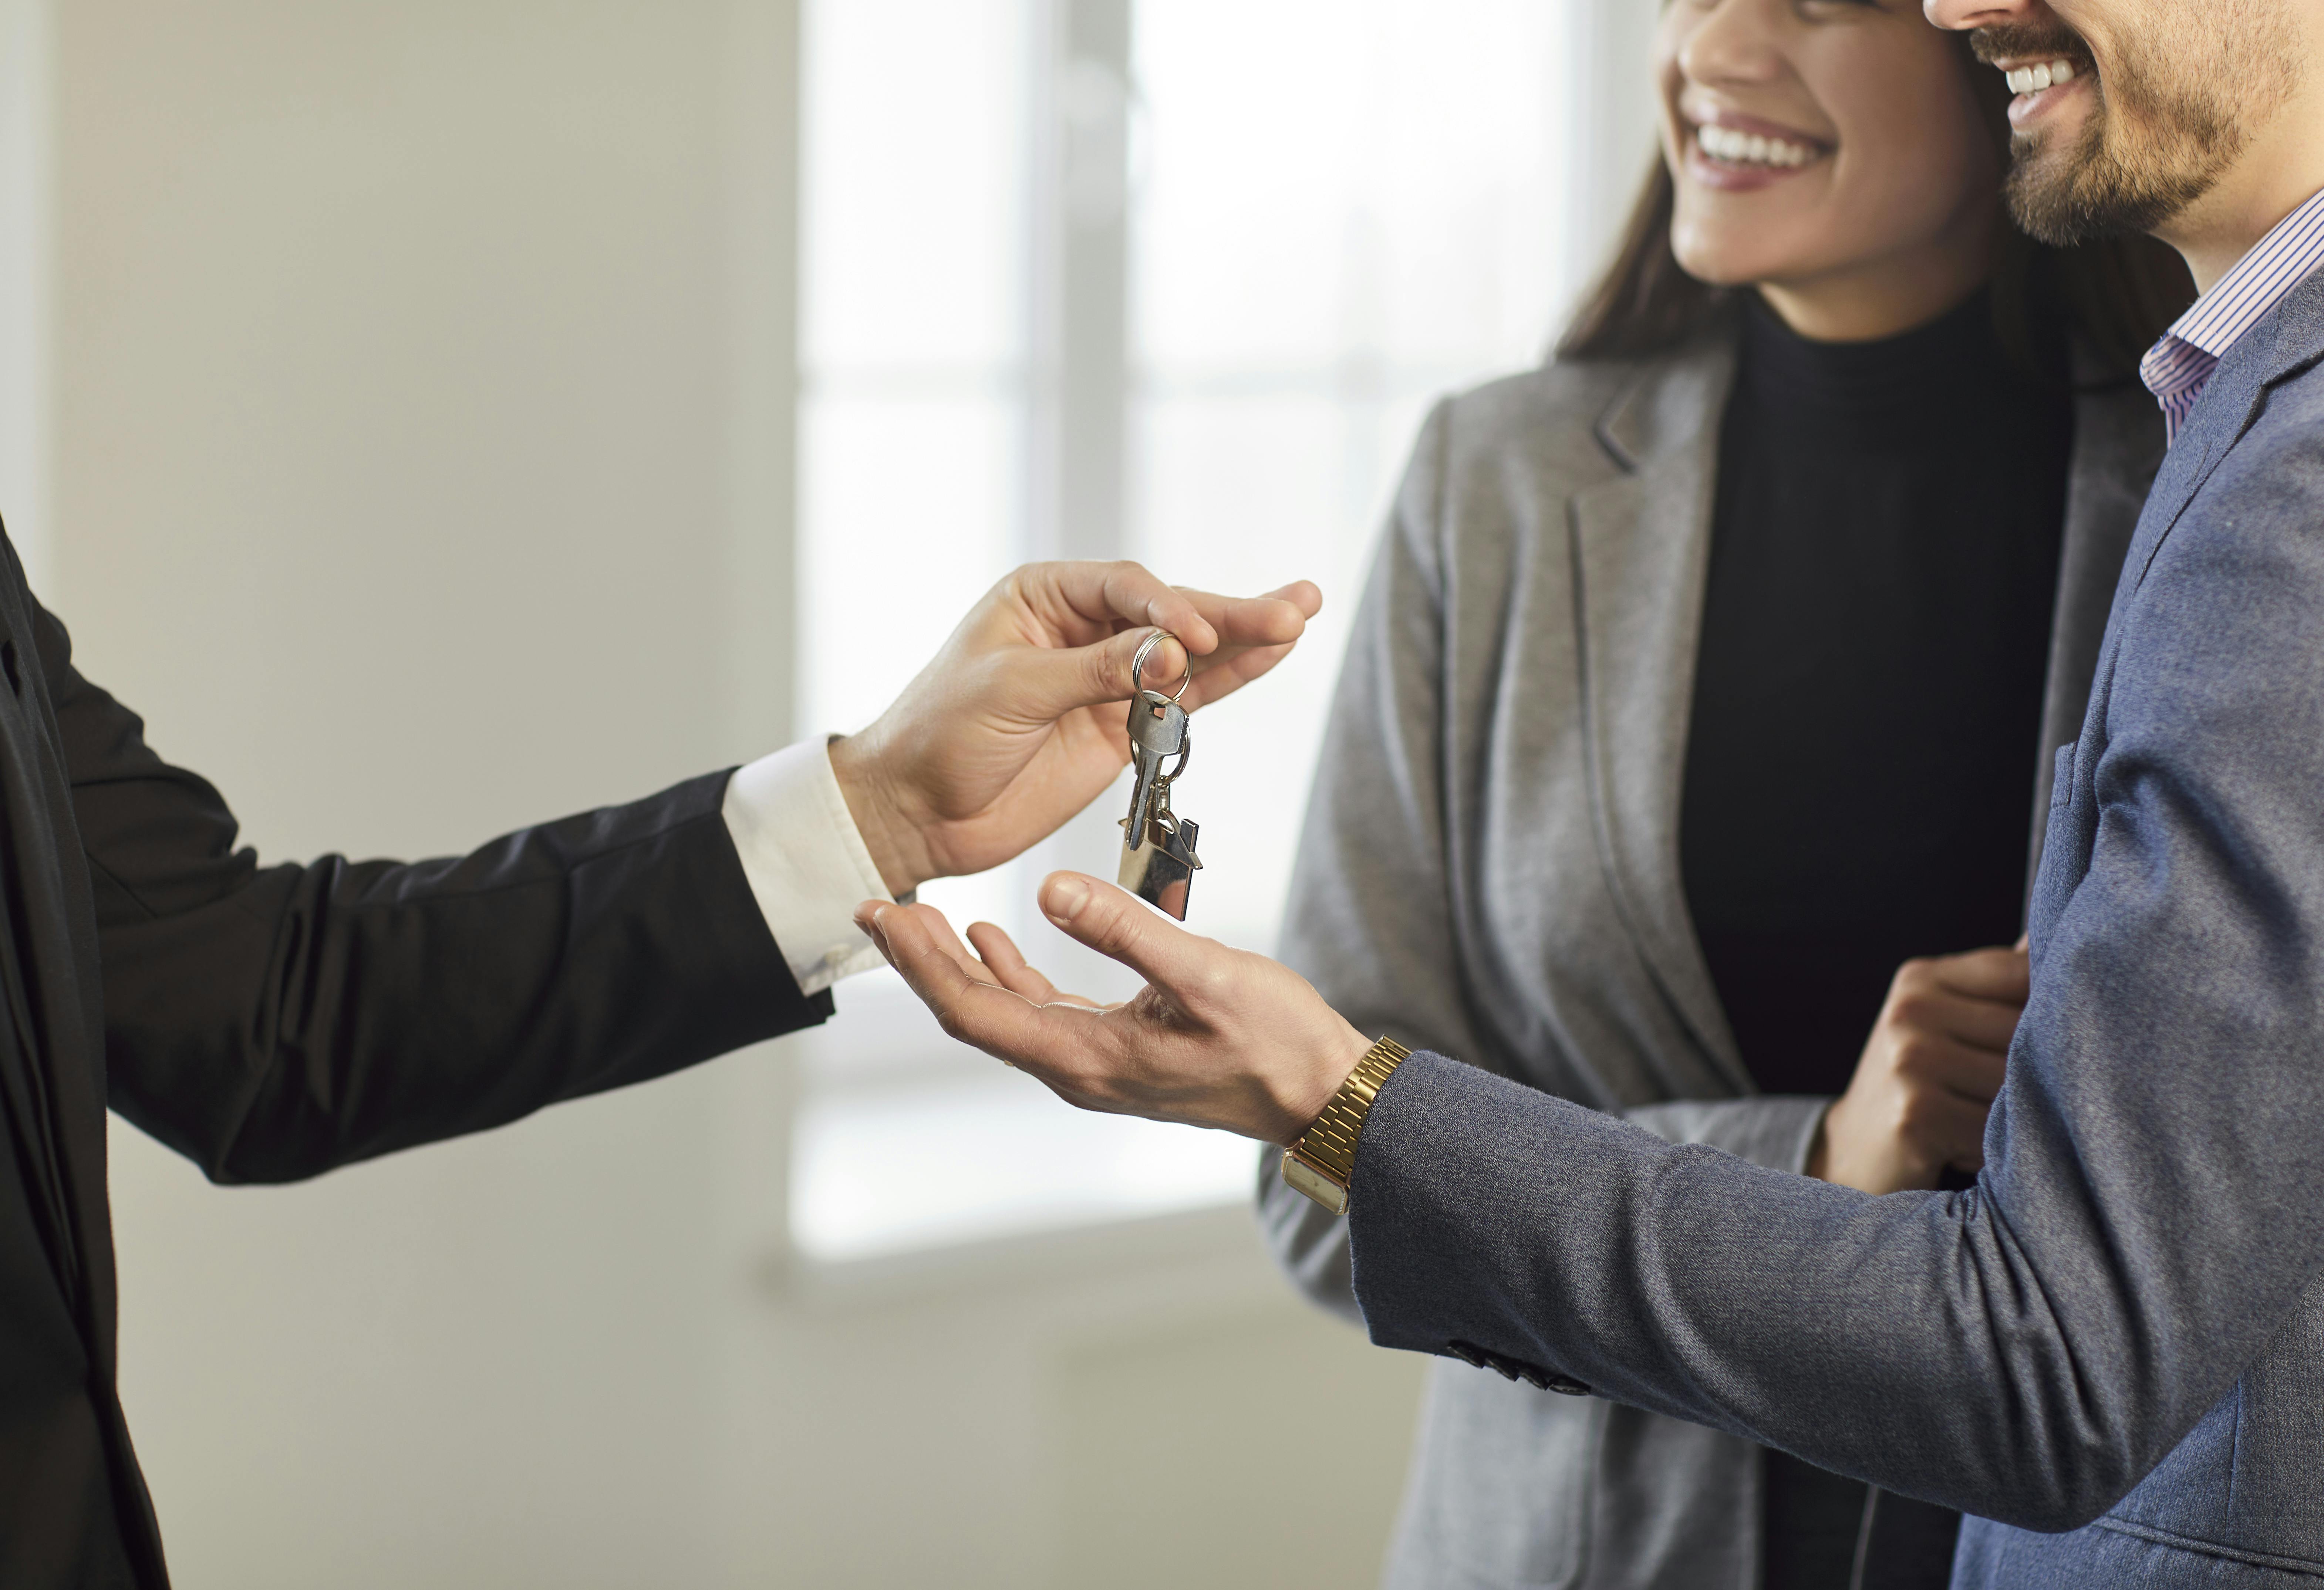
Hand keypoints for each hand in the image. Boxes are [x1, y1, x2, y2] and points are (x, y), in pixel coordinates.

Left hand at [828, 562, 1320, 896]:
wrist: (915, 811)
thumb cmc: (938, 736)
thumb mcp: (1010, 691)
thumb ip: (1095, 671)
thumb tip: (1170, 654)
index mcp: (1043, 598)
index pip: (1125, 590)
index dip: (1167, 611)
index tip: (1193, 639)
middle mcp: (1083, 628)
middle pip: (1170, 615)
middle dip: (1230, 613)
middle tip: (1294, 605)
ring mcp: (1108, 679)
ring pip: (1189, 654)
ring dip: (1245, 639)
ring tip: (1300, 615)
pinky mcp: (1122, 727)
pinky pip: (1185, 699)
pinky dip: (1228, 681)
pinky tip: (1272, 655)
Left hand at [854, 873, 1373, 1144]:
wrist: (1319, 1095)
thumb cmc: (1273, 1041)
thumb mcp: (1202, 973)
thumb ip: (1125, 930)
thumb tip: (1052, 890)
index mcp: (1084, 1057)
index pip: (972, 1009)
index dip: (919, 963)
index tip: (881, 914)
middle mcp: (1076, 1069)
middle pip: (973, 1013)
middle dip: (921, 960)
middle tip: (879, 906)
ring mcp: (1094, 1064)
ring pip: (1001, 1013)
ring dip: (958, 966)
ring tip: (920, 917)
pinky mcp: (1115, 1051)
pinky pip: (1039, 1012)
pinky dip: (1008, 974)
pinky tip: (996, 941)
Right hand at [1809, 944, 2029, 1194]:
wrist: (1855, 1152)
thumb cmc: (1918, 1082)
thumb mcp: (1946, 1019)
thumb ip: (1997, 983)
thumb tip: (2050, 934)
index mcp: (1920, 979)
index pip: (2022, 972)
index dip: (2052, 1010)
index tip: (2053, 1039)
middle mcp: (1910, 1012)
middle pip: (2026, 1032)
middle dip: (2037, 1072)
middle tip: (2013, 1097)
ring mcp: (1909, 1061)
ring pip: (2016, 1084)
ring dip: (2019, 1115)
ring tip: (1988, 1126)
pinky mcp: (1914, 1115)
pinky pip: (1996, 1130)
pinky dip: (1997, 1150)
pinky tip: (1968, 1149)